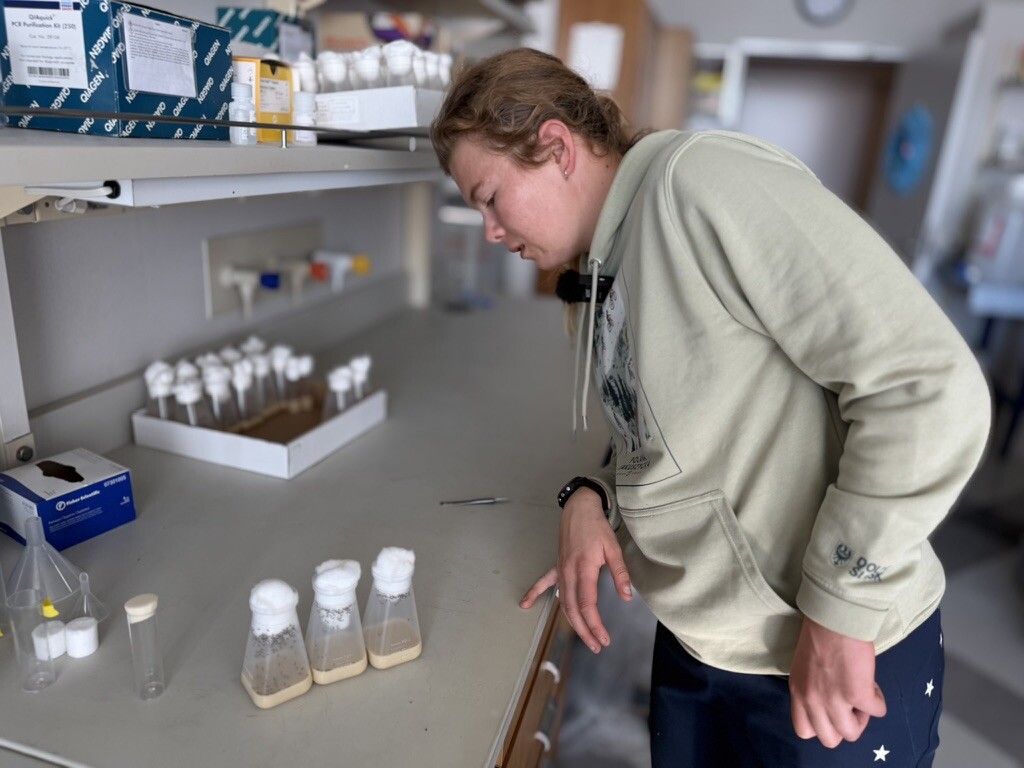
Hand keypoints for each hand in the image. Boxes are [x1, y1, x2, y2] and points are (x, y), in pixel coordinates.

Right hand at [519, 488, 631, 652]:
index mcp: (584, 568)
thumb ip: (620, 573)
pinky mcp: (557, 565)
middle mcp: (568, 572)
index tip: (604, 639)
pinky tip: (525, 604)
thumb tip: (626, 597)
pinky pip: (544, 582)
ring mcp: (560, 569)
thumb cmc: (597, 527)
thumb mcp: (613, 548)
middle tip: (596, 645)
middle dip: (584, 630)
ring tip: (583, 636)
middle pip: (573, 609)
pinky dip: (535, 593)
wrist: (580, 509)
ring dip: (571, 621)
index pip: (587, 605)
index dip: (595, 625)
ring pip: (562, 601)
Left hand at [789, 617, 886, 747]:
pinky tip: (872, 684)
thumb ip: (813, 689)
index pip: (803, 730)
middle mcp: (812, 701)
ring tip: (862, 695)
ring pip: (852, 733)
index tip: (831, 708)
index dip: (822, 724)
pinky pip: (877, 711)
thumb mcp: (805, 668)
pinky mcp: (858, 694)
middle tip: (850, 704)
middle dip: (843, 725)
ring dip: (862, 716)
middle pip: (829, 739)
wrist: (834, 618)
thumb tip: (833, 701)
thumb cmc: (820, 635)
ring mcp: (834, 700)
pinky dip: (879, 701)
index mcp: (798, 693)